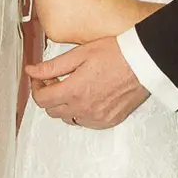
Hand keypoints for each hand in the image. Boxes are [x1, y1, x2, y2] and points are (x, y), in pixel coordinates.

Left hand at [25, 34, 149, 127]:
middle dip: (50, 95)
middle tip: (56, 80)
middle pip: (52, 111)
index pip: (41, 100)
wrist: (146, 62)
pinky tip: (88, 97)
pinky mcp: (110, 120)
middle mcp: (84, 109)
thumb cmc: (118, 54)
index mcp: (74, 91)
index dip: (36, 88)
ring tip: (73, 87)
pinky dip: (82, 113)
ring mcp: (98, 117)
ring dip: (65, 105)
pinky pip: (87, 123)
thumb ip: (52, 66)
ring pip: (69, 119)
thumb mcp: (80, 54)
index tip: (40, 79)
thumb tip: (32, 71)